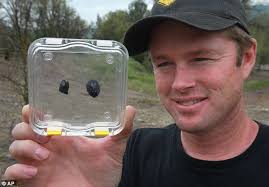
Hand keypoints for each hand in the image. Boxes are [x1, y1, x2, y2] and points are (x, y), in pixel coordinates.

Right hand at [3, 105, 135, 186]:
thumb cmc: (104, 172)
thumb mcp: (114, 149)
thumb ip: (122, 130)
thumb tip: (131, 109)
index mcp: (62, 135)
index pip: (38, 117)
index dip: (32, 111)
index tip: (37, 110)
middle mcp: (47, 146)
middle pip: (22, 129)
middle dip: (27, 129)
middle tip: (45, 136)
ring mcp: (38, 163)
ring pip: (15, 147)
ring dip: (24, 147)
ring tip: (45, 156)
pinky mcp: (33, 180)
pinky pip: (12, 172)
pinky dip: (18, 170)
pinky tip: (35, 172)